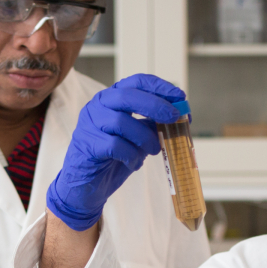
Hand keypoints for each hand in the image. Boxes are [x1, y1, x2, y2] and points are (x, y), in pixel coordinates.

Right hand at [46, 74, 185, 230]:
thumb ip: (151, 125)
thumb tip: (179, 117)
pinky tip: (133, 164)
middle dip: (155, 105)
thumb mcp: (137, 137)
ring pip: (121, 121)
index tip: (180, 96)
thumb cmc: (113, 158)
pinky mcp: (88, 144)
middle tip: (173, 117)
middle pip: (128, 96)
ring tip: (154, 150)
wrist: (86, 186)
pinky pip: (115, 146)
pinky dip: (131, 155)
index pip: (136, 82)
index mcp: (112, 98)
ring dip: (145, 137)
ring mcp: (90, 124)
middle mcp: (98, 106)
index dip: (160, 87)